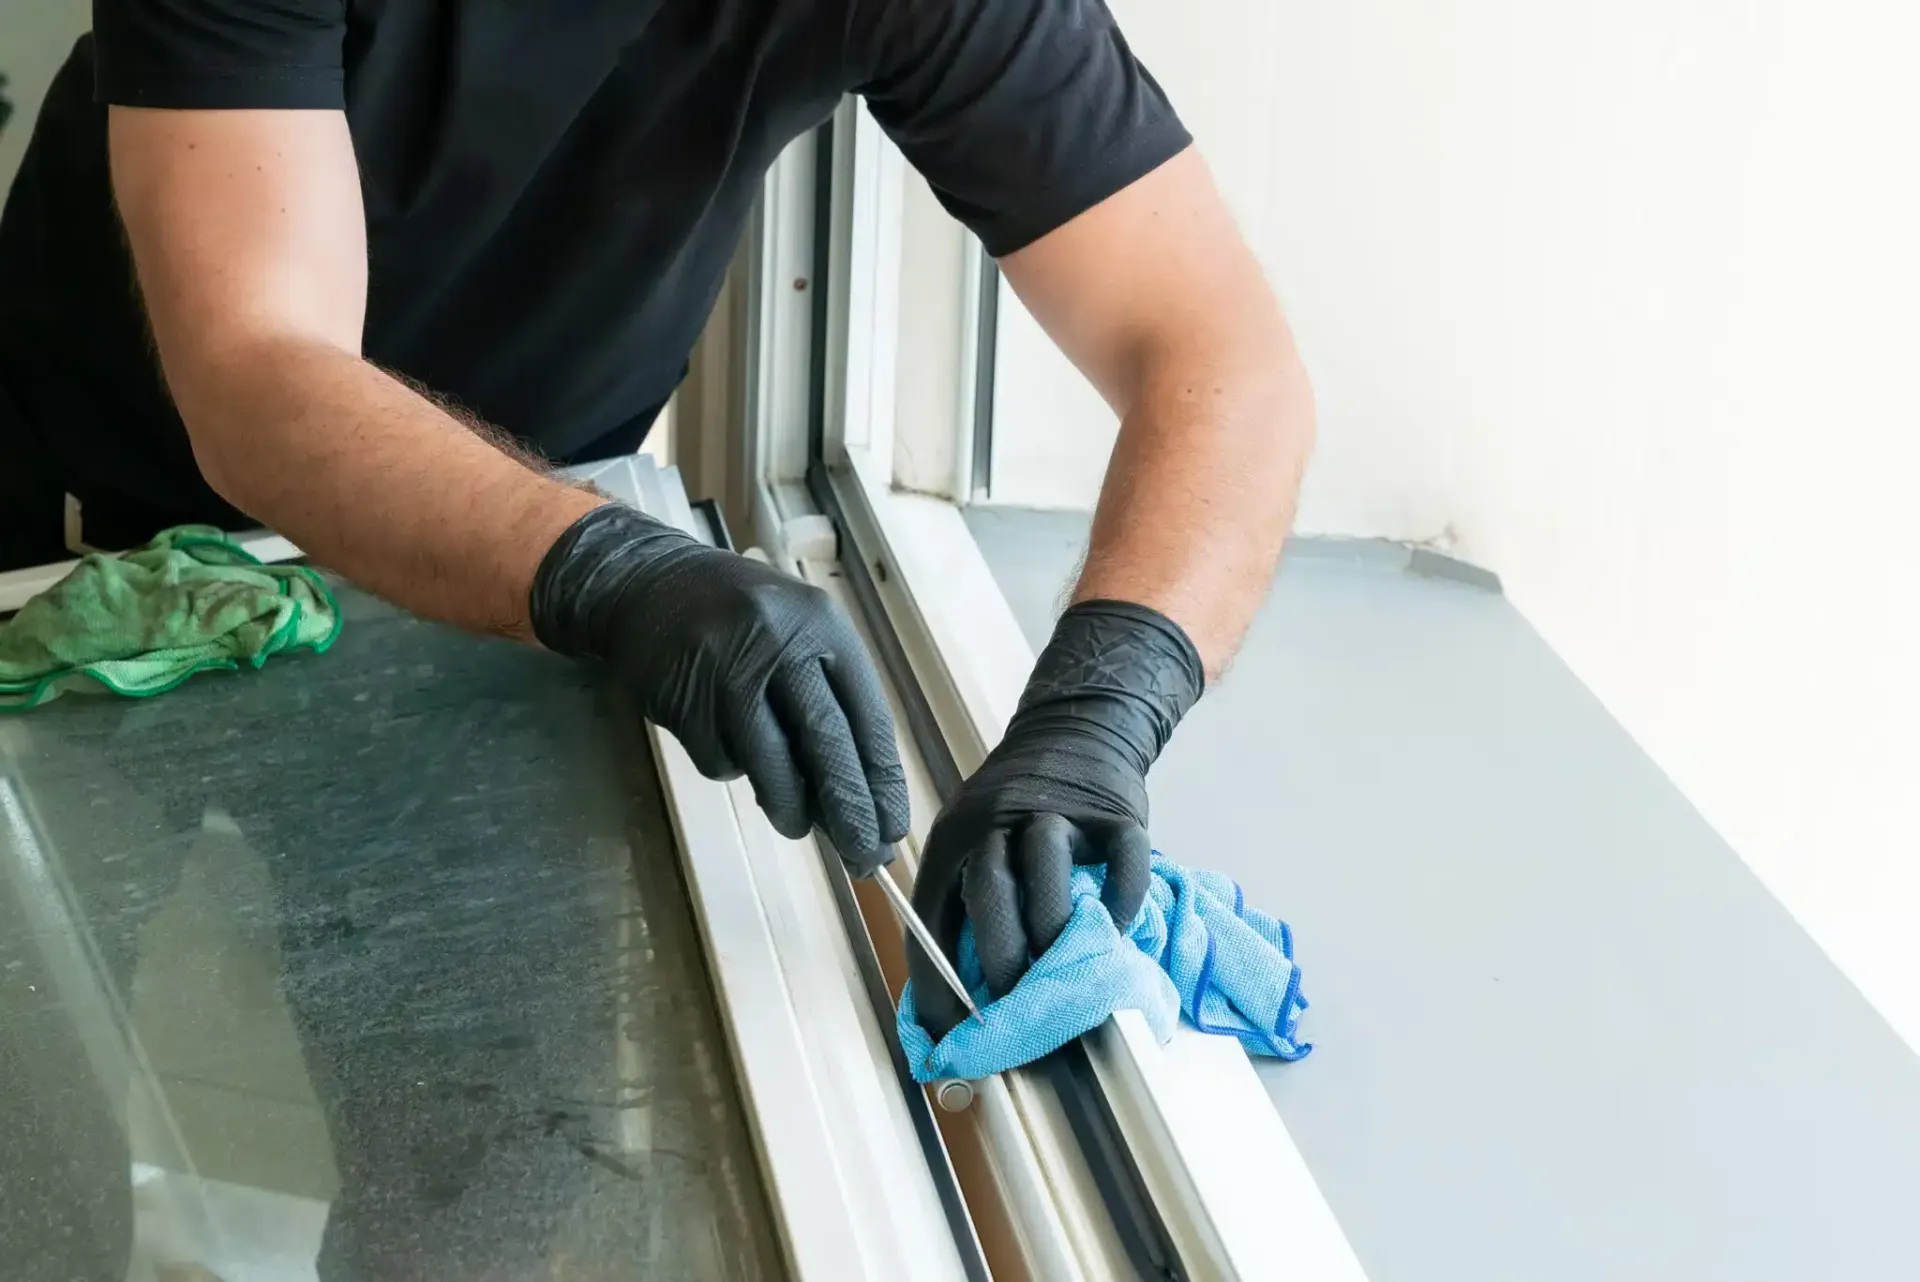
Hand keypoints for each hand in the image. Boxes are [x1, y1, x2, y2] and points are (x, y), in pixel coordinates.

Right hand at [529, 503, 908, 872]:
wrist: (647, 585)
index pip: (867, 716)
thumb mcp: (797, 633)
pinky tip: (730, 744)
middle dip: (849, 811)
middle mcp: (777, 642)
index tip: (893, 828)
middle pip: (826, 744)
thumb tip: (860, 797)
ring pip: (770, 766)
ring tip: (795, 823)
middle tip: (864, 857)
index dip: (882, 780)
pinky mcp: (682, 700)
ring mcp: (724, 671)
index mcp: (821, 625)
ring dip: (789, 808)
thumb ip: (830, 701)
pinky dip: (733, 768)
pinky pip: (721, 761)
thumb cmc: (742, 619)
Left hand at [908, 600, 1203, 1037]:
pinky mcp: (1115, 814)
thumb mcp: (975, 842)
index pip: (934, 916)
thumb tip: (958, 1007)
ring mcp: (1060, 814)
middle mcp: (997, 821)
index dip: (939, 980)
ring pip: (1048, 873)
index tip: (950, 1035)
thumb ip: (968, 908)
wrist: (1076, 729)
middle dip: (999, 960)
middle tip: (1013, 1009)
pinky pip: (1122, 861)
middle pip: (989, 891)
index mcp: (954, 838)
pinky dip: (1121, 902)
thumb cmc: (1019, 809)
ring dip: (1053, 931)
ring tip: (1062, 972)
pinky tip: (1114, 929)